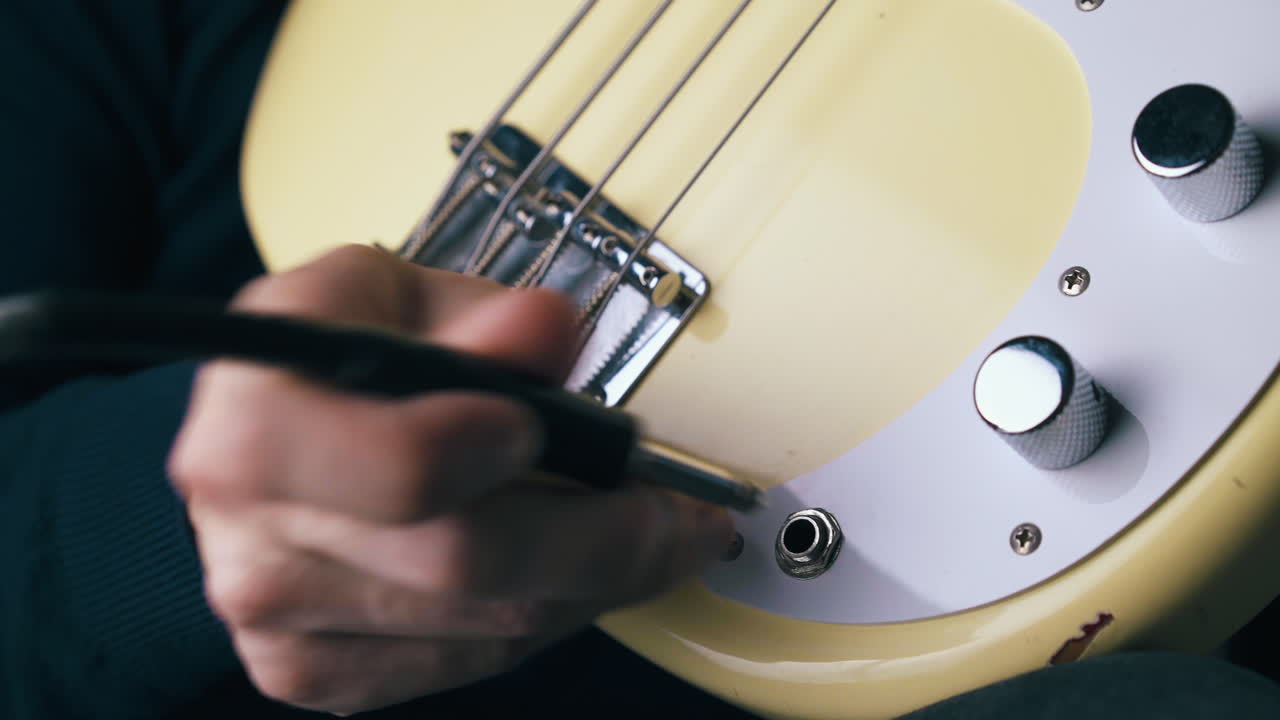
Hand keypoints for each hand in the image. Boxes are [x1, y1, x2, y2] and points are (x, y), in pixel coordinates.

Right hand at [168, 245, 733, 714]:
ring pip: (493, 626)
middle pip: (468, 563)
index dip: (483, 452)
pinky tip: (575, 573)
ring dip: (599, 582)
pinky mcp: (317, 678)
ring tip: (648, 533)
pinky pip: (476, 664)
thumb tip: (549, 332)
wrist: (270, 442)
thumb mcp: (401, 296)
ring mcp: (281, 626)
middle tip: (678, 508)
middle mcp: (252, 541)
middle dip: (607, 536)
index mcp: (257, 426)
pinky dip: (552, 618)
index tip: (539, 426)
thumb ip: (480, 313)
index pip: (394, 471)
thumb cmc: (340, 360)